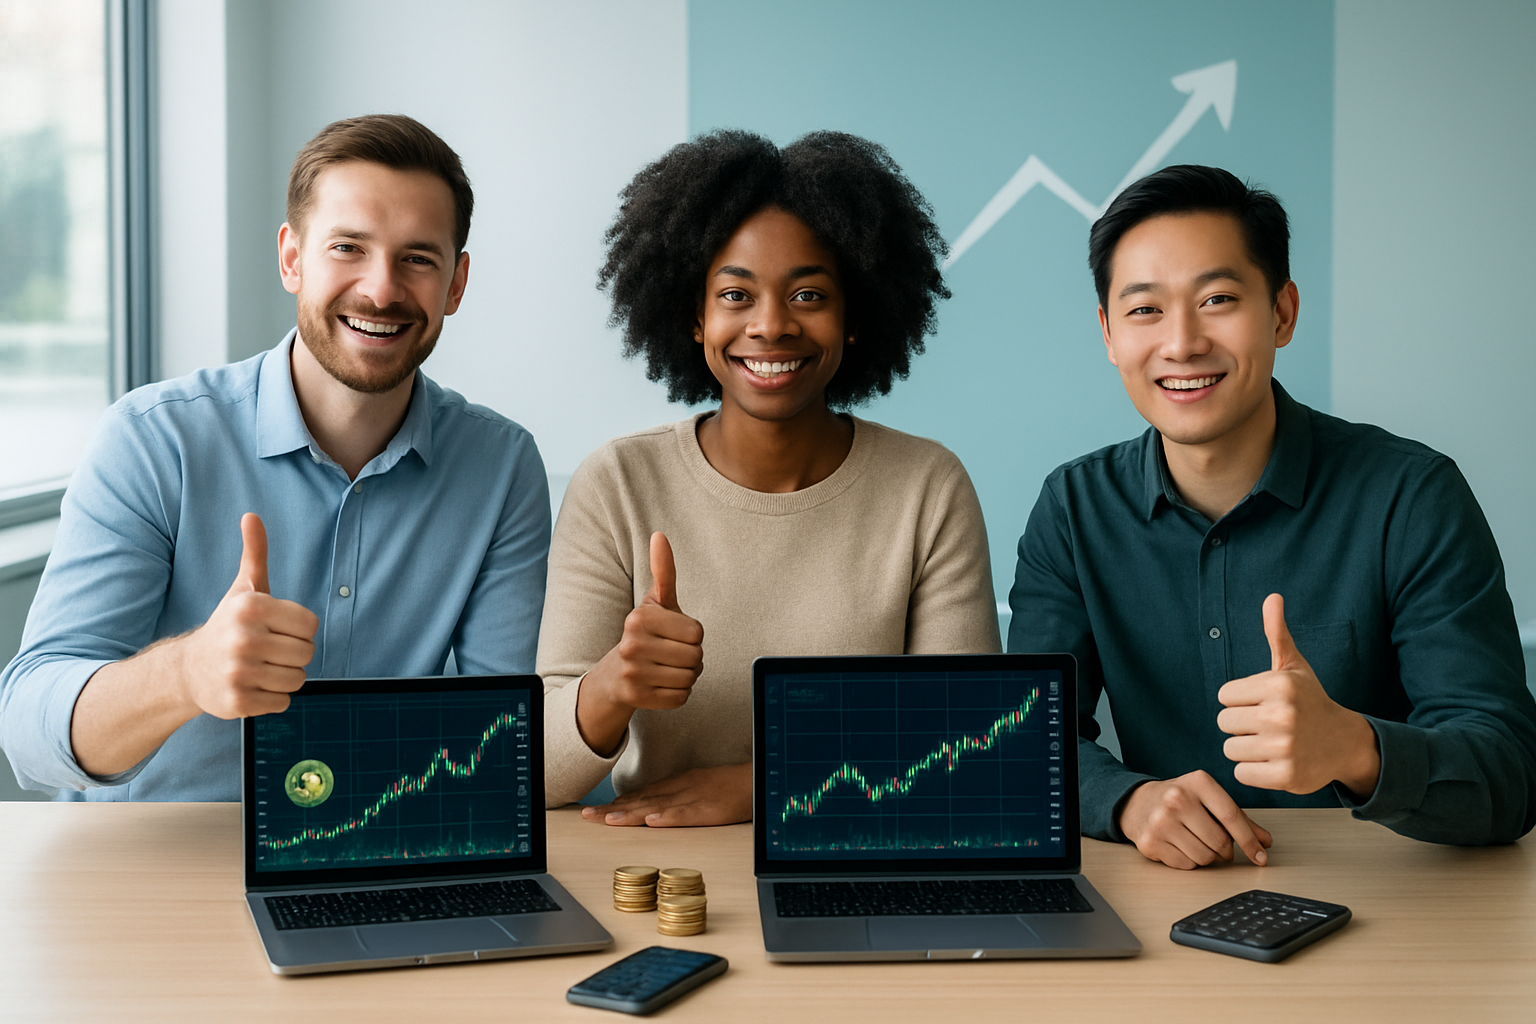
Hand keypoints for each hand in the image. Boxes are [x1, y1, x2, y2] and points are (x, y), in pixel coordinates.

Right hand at [173, 513, 317, 718]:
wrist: (188, 670)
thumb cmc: (228, 625)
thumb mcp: (243, 588)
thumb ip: (255, 553)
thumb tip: (251, 516)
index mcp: (251, 607)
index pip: (310, 625)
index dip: (298, 629)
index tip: (276, 629)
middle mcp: (243, 638)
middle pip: (307, 653)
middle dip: (293, 654)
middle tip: (267, 651)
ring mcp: (239, 672)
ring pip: (297, 680)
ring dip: (284, 677)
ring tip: (259, 668)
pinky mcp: (237, 702)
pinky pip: (283, 703)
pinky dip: (272, 698)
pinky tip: (251, 686)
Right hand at [576, 532, 703, 752]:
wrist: (615, 675)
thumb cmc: (645, 633)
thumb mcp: (655, 602)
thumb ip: (663, 571)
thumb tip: (660, 535)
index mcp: (640, 618)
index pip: (697, 632)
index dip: (692, 635)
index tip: (673, 635)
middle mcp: (632, 645)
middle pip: (696, 656)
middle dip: (692, 657)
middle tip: (671, 654)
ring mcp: (633, 673)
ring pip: (690, 678)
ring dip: (686, 676)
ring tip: (666, 668)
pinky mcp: (637, 698)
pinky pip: (681, 698)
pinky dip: (678, 693)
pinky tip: (661, 684)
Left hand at [581, 763, 750, 826]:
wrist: (761, 778)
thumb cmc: (732, 785)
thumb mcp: (700, 785)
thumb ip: (677, 795)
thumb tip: (650, 809)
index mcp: (679, 783)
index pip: (643, 794)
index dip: (617, 803)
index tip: (595, 812)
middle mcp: (682, 788)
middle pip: (643, 800)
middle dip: (613, 810)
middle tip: (587, 817)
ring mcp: (696, 798)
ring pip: (658, 807)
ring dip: (632, 814)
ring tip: (608, 820)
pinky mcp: (712, 809)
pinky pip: (688, 814)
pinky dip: (669, 817)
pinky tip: (653, 822)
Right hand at [1118, 770, 1273, 868]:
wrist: (1136, 803)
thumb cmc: (1179, 800)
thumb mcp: (1208, 798)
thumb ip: (1238, 818)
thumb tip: (1265, 842)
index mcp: (1198, 782)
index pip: (1232, 817)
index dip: (1250, 841)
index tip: (1261, 857)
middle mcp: (1177, 799)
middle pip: (1220, 842)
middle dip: (1226, 851)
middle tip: (1220, 847)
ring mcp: (1161, 821)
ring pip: (1204, 857)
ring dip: (1208, 857)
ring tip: (1198, 843)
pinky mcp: (1150, 842)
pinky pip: (1186, 865)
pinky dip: (1190, 861)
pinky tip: (1181, 846)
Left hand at [1217, 594, 1380, 796]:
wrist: (1345, 742)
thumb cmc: (1310, 702)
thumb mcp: (1294, 667)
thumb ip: (1277, 634)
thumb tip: (1272, 597)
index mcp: (1279, 686)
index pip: (1224, 695)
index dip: (1239, 701)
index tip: (1261, 703)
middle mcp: (1282, 715)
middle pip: (1224, 722)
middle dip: (1241, 725)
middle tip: (1267, 725)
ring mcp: (1284, 747)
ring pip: (1230, 749)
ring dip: (1246, 749)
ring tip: (1270, 743)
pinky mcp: (1285, 775)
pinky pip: (1242, 773)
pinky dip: (1253, 771)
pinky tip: (1274, 762)